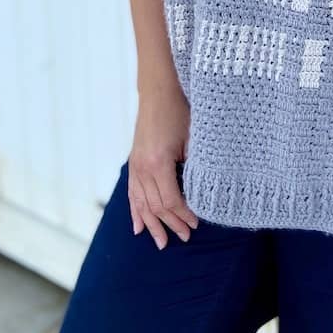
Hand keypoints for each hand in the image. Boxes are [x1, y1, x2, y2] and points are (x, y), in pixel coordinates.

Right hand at [128, 84, 199, 249]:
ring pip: (142, 204)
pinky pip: (132, 193)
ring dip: (153, 224)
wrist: (159, 91)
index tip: (197, 224)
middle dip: (171, 223)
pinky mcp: (133, 162)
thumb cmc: (179, 110)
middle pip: (156, 206)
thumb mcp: (192, 137)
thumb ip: (194, 166)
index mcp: (159, 163)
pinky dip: (135, 212)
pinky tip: (138, 227)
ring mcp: (136, 166)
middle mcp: (143, 168)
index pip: (171, 200)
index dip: (184, 214)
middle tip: (186, 237)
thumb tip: (200, 193)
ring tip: (162, 242)